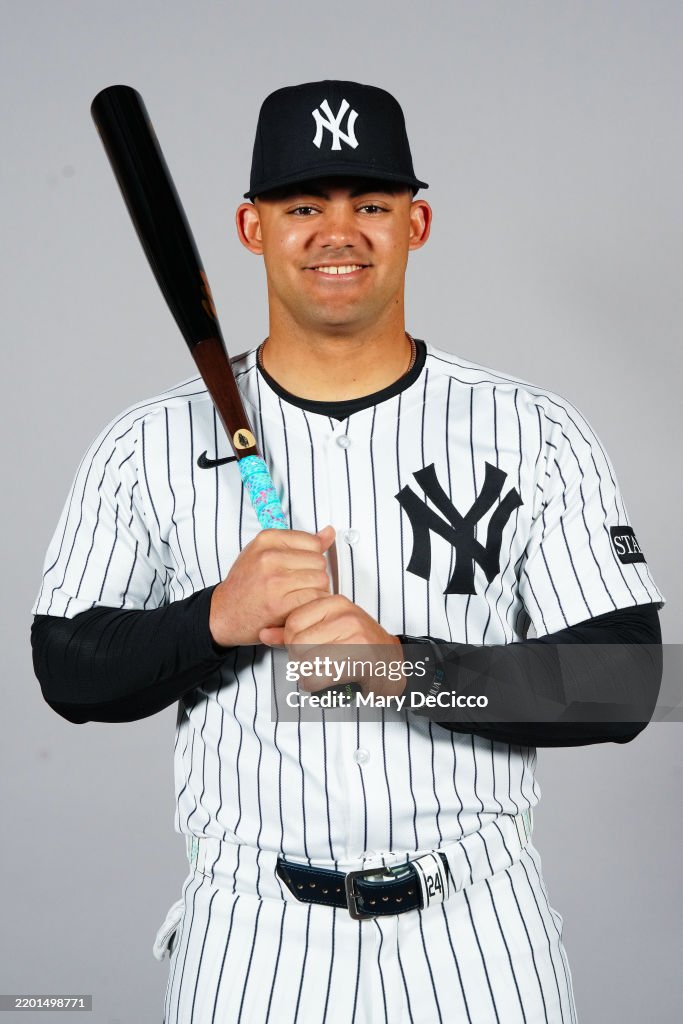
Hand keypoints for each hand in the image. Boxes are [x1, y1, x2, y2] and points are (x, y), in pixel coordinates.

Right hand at [209, 525, 334, 646]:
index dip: (311, 558)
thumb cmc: (245, 585)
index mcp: (267, 539)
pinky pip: (314, 599)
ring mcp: (274, 580)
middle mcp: (269, 557)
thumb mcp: (265, 553)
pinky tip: (298, 607)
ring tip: (298, 596)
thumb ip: (299, 544)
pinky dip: (311, 606)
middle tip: (298, 586)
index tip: (299, 568)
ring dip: (315, 592)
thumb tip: (329, 533)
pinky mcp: (279, 603)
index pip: (313, 542)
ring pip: (321, 580)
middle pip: (319, 562)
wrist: (223, 614)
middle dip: (314, 576)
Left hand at [260, 594, 406, 698]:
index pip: (292, 623)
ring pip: (305, 662)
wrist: (392, 664)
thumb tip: (262, 633)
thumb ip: (292, 631)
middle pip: (297, 643)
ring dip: (307, 674)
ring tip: (321, 671)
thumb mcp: (325, 630)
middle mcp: (345, 614)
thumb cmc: (356, 646)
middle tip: (314, 662)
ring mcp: (355, 636)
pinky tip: (326, 681)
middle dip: (299, 659)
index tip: (306, 648)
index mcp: (334, 602)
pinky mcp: (360, 659)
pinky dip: (315, 685)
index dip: (291, 641)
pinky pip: (318, 678)